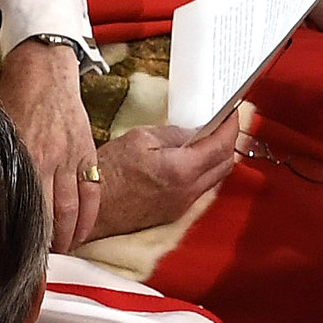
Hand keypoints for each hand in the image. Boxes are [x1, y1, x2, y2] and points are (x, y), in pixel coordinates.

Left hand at [0, 39, 99, 251]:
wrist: (44, 70)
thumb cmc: (12, 99)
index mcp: (19, 158)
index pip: (21, 212)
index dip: (20, 244)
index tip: (15, 266)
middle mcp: (46, 162)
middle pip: (48, 219)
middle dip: (43, 250)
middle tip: (36, 269)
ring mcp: (71, 159)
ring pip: (72, 212)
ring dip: (66, 239)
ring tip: (57, 254)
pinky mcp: (88, 154)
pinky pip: (93, 194)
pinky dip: (89, 218)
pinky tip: (81, 234)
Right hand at [88, 101, 245, 236]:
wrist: (91, 208)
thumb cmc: (108, 173)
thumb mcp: (140, 139)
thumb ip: (173, 134)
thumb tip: (193, 131)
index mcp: (182, 169)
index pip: (221, 145)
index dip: (231, 125)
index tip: (231, 111)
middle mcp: (188, 191)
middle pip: (225, 164)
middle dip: (228, 140)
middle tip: (221, 122)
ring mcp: (182, 205)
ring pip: (215, 178)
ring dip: (216, 157)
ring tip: (207, 139)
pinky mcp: (174, 212)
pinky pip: (200, 189)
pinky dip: (203, 172)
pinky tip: (191, 160)